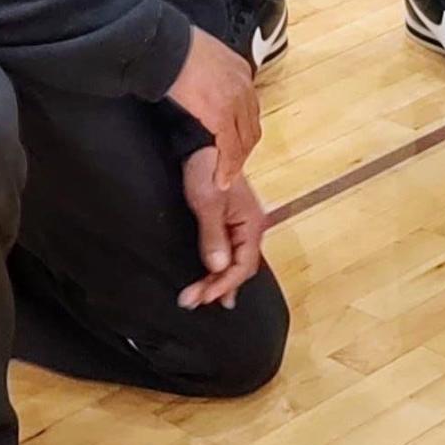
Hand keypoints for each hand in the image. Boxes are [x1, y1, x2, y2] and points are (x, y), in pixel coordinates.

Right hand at [167, 25, 260, 186]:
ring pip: (245, 139)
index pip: (250, 107)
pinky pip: (230, 147)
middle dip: (243, 149)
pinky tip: (220, 177)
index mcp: (240, 69)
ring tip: (225, 176)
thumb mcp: (203, 58)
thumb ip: (211, 75)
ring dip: (236, 162)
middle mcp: (244, 84)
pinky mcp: (221, 114)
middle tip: (231, 165)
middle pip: (252, 126)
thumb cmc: (175, 48)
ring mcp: (235, 99)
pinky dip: (227, 166)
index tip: (235, 143)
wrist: (165, 45)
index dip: (243, 129)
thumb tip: (202, 89)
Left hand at [180, 148, 267, 310]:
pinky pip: (229, 252)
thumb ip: (214, 237)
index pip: (242, 266)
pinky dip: (219, 267)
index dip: (222, 284)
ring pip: (234, 261)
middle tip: (193, 301)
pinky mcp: (228, 220)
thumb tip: (218, 267)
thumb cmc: (207, 167)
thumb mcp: (208, 204)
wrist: (201, 143)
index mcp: (251, 224)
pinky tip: (213, 277)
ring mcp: (240, 223)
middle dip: (218, 287)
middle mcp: (250, 226)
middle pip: (240, 267)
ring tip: (203, 297)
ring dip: (218, 280)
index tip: (201, 296)